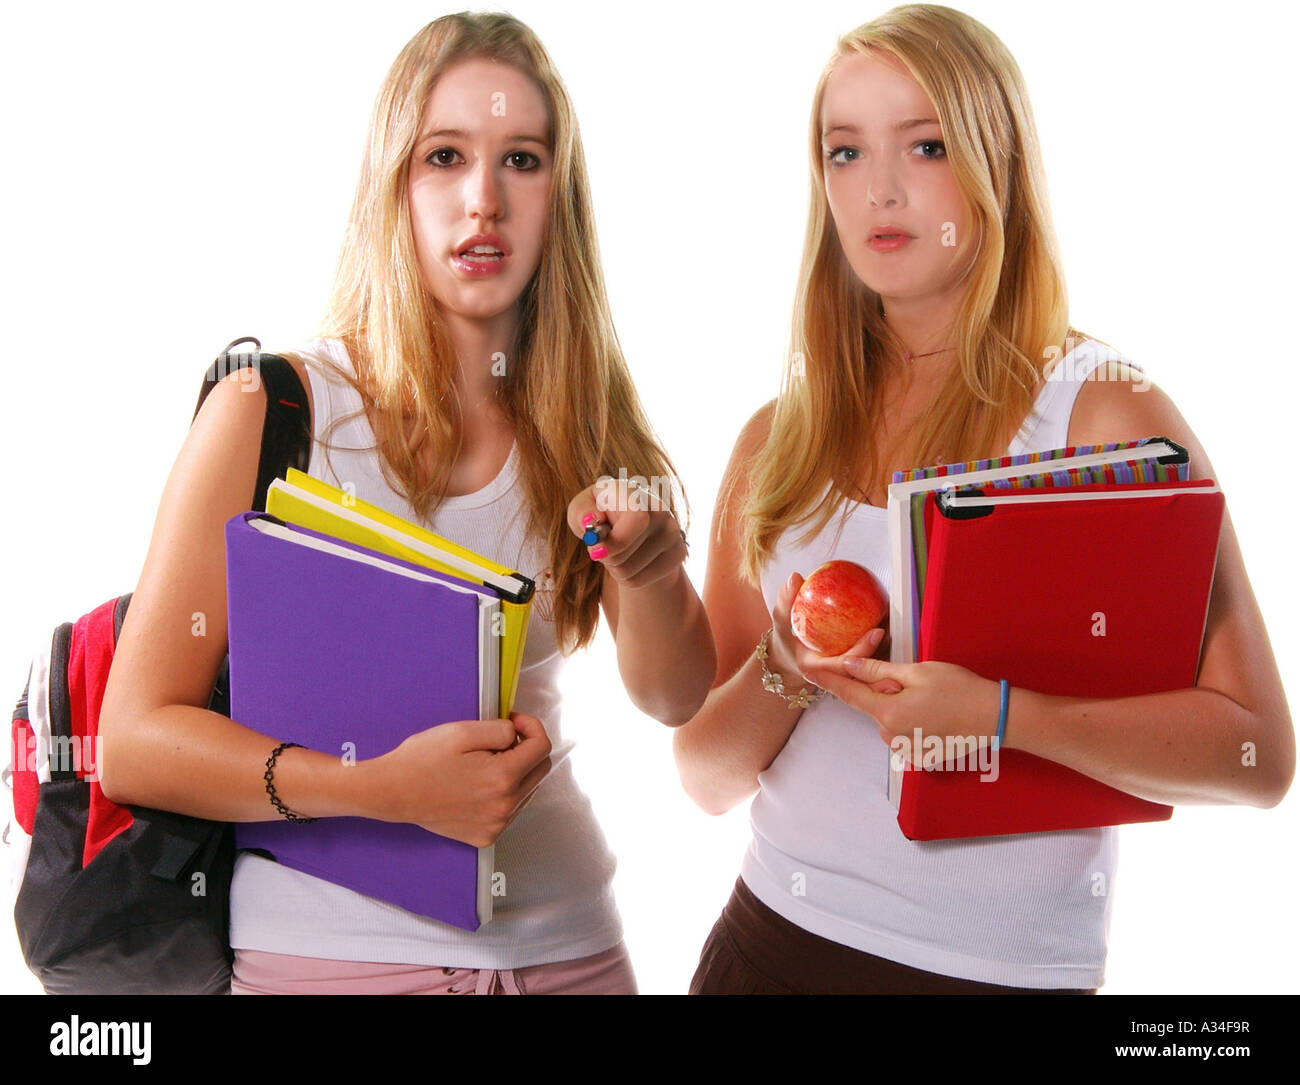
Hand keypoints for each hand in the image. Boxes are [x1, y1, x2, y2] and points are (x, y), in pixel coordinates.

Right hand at [368, 712, 551, 846]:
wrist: (393, 791)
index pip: (543, 747)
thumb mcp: (462, 731)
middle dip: (526, 748)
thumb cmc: (422, 760)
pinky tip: (480, 784)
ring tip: (484, 763)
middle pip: (540, 769)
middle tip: (499, 740)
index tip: (515, 722)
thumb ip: (500, 730)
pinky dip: (504, 793)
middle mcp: (504, 806)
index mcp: (502, 777)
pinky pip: (511, 810)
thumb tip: (518, 734)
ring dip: (516, 771)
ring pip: (528, 790)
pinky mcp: (486, 836)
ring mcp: (496, 824)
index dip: (531, 726)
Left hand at [567, 476, 687, 589]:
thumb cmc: (600, 515)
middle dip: (605, 557)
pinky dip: (626, 579)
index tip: (596, 550)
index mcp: (634, 493)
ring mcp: (673, 532)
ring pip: (628, 572)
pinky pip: (638, 581)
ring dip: (614, 569)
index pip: (637, 519)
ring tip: (617, 553)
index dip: (616, 541)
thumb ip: (581, 511)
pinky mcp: (679, 553)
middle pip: (624, 554)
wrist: (631, 528)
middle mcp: (659, 509)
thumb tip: (592, 520)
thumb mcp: (582, 508)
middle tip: (601, 548)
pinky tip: (631, 562)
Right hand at [768, 572, 896, 697]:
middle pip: (865, 670)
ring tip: (901, 627)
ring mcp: (848, 673)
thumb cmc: (786, 642)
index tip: (876, 632)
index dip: (862, 651)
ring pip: (872, 666)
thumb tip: (794, 578)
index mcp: (820, 669)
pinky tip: (891, 622)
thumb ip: (786, 603)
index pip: (844, 665)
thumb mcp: (781, 623)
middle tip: (895, 628)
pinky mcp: (856, 669)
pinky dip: (882, 643)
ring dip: (887, 650)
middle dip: (883, 653)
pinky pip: (871, 656)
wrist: (791, 659)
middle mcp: (837, 674)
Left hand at [801, 647, 1001, 758]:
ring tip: (931, 697)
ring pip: (888, 718)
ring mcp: (904, 748)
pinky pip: (903, 731)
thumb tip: (849, 665)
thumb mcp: (917, 672)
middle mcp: (890, 735)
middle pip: (872, 705)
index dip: (828, 680)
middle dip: (883, 688)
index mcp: (887, 712)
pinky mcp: (918, 755)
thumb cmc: (959, 689)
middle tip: (913, 680)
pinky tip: (935, 713)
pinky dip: (911, 719)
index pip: (848, 694)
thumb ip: (878, 670)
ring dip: (898, 704)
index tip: (809, 670)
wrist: (996, 718)